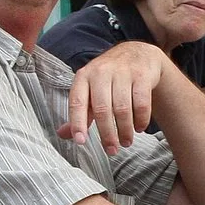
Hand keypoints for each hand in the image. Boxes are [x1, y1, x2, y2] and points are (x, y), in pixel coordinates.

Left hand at [65, 41, 178, 155]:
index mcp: (83, 77)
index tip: (80, 141)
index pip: (77, 102)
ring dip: (125, 130)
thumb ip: (80, 112)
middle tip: (112, 150)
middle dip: (107, 134)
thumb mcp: (91, 90)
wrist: (136, 54)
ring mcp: (122, 72)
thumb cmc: (110, 77)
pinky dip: (141, 119)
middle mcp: (100, 72)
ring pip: (122, 108)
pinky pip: (141, 103)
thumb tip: (63, 134)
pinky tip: (139, 127)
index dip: (78, 123)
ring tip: (126, 142)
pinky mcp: (141, 75)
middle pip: (102, 109)